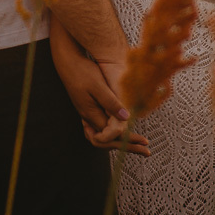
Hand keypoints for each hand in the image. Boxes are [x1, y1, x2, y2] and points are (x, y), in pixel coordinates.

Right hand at [51, 34, 148, 155]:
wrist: (67, 62)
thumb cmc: (82, 71)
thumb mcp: (98, 86)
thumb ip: (111, 103)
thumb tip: (126, 117)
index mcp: (91, 114)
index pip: (111, 136)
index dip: (129, 141)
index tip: (144, 143)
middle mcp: (88, 116)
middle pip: (108, 140)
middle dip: (128, 146)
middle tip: (146, 151)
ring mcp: (87, 112)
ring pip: (105, 133)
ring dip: (121, 139)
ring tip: (137, 142)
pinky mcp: (88, 107)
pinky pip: (101, 124)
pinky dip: (113, 130)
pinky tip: (121, 127)